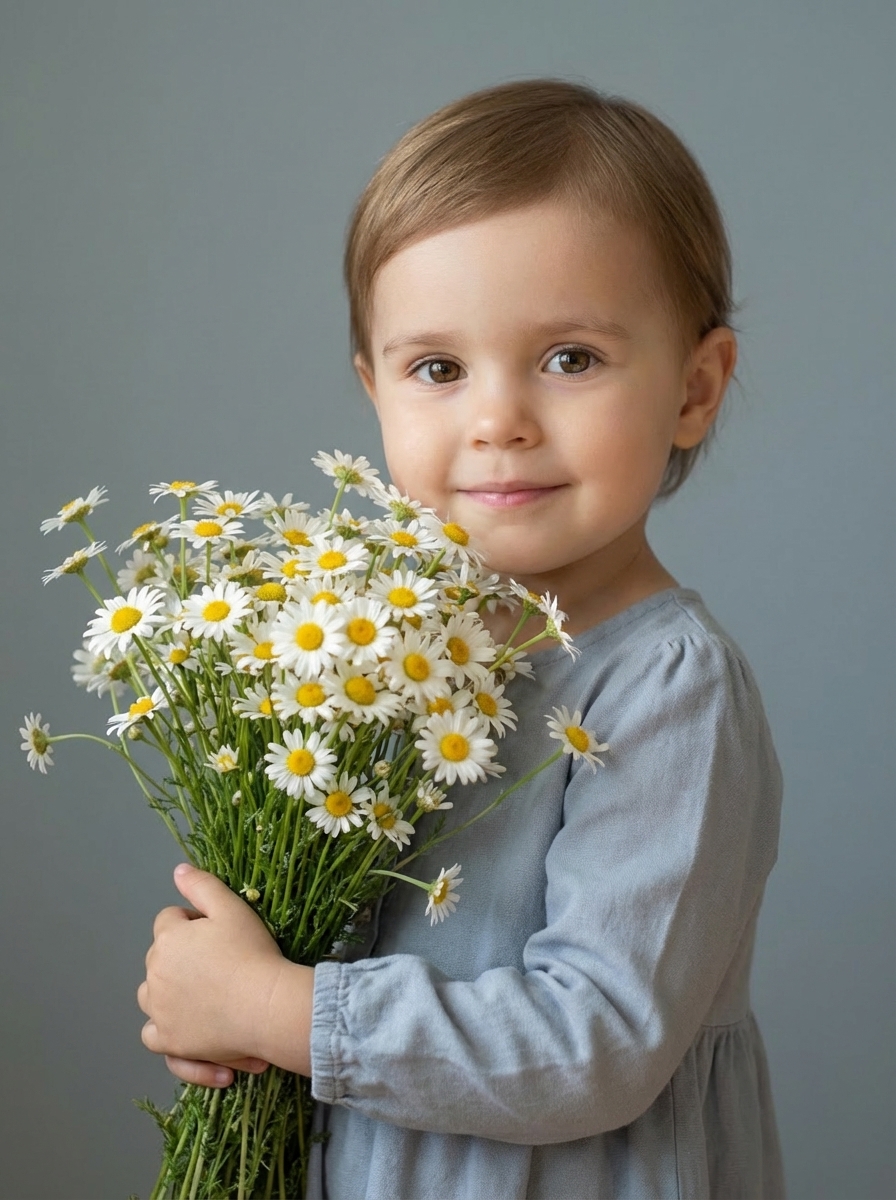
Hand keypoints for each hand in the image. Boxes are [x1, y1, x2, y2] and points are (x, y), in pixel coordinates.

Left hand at [138, 863, 313, 1082]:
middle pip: (159, 958)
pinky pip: (154, 1036)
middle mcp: (155, 974)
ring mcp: (159, 1011)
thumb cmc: (252, 953)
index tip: (218, 934)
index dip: (192, 923)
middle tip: (220, 963)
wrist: (267, 1005)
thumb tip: (178, 871)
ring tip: (204, 995)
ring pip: (151, 996)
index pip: (168, 921)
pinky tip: (189, 1030)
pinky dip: (167, 1032)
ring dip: (169, 992)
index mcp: (168, 939)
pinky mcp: (169, 1041)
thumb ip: (202, 886)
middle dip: (181, 957)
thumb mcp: (232, 908)